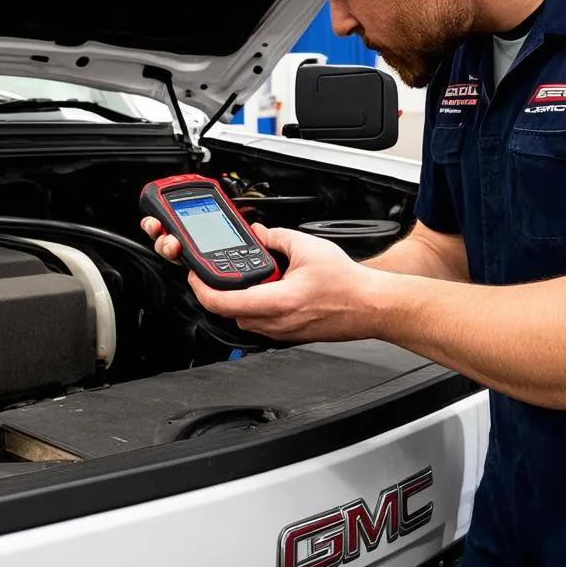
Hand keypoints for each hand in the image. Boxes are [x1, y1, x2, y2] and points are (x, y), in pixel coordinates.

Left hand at [140, 215, 376, 343]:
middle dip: (218, 293)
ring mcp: (282, 332)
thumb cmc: (347, 284)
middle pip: (229, 312)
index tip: (195, 275)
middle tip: (213, 274)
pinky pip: (261, 322)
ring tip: (241, 279)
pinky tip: (266, 289)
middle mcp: (276, 322)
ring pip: (244, 319)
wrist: (370, 305)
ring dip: (236, 300)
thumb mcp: (308, 247)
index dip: (201, 288)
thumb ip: (277, 237)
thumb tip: (259, 232)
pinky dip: (255, 306)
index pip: (223, 302)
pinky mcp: (290, 334)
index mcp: (276, 302)